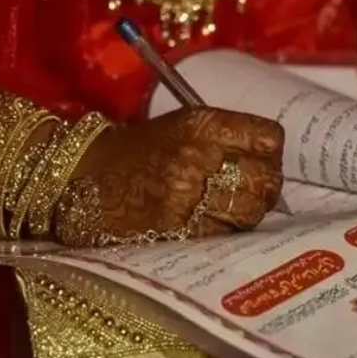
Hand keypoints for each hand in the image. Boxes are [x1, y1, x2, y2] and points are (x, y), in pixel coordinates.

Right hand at [67, 105, 283, 244]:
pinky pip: (225, 234)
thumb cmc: (141, 150)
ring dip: (250, 213)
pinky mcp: (177, 228)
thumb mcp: (184, 126)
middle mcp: (198, 156)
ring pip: (251, 211)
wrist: (85, 177)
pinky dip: (226, 230)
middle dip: (267, 187)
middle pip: (266, 179)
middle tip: (255, 190)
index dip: (271, 153)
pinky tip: (213, 221)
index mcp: (202, 124)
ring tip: (233, 208)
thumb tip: (270, 163)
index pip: (269, 138)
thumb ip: (229, 138)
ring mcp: (187, 194)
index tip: (263, 160)